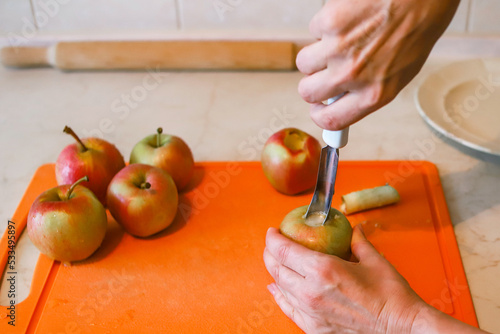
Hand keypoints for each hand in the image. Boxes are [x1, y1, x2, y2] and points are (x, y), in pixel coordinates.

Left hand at [263, 225, 425, 332]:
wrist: (402, 329)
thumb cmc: (391, 296)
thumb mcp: (373, 260)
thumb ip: (358, 241)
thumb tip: (354, 230)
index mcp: (323, 269)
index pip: (283, 250)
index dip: (272, 238)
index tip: (272, 231)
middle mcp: (310, 291)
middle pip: (275, 268)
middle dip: (269, 253)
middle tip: (273, 244)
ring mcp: (310, 312)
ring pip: (279, 288)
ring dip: (274, 272)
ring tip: (277, 262)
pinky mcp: (313, 328)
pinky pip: (288, 309)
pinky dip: (279, 296)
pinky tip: (276, 289)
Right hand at [296, 0, 459, 129]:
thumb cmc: (417, 27)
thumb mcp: (400, 72)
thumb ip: (367, 90)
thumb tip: (339, 100)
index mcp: (374, 93)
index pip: (331, 119)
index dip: (319, 114)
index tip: (317, 108)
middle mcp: (353, 75)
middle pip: (308, 92)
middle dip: (313, 82)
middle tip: (323, 71)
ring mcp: (338, 49)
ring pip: (304, 62)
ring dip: (316, 52)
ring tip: (340, 40)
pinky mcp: (329, 22)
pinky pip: (313, 29)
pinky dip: (326, 24)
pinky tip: (348, 17)